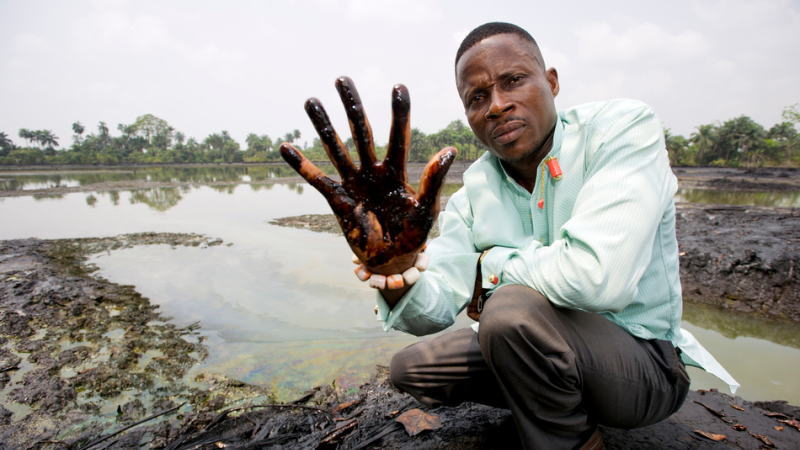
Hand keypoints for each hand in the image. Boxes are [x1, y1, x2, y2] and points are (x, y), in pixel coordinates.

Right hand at [280, 76, 456, 273]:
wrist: (392, 260)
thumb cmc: (414, 234)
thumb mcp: (426, 209)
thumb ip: (432, 181)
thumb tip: (448, 151)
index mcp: (397, 171)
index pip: (398, 136)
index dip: (399, 113)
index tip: (398, 87)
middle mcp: (373, 172)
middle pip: (361, 132)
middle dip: (352, 106)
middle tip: (342, 79)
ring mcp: (353, 183)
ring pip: (336, 148)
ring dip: (323, 125)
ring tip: (311, 101)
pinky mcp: (337, 200)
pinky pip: (316, 180)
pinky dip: (301, 165)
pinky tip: (285, 147)